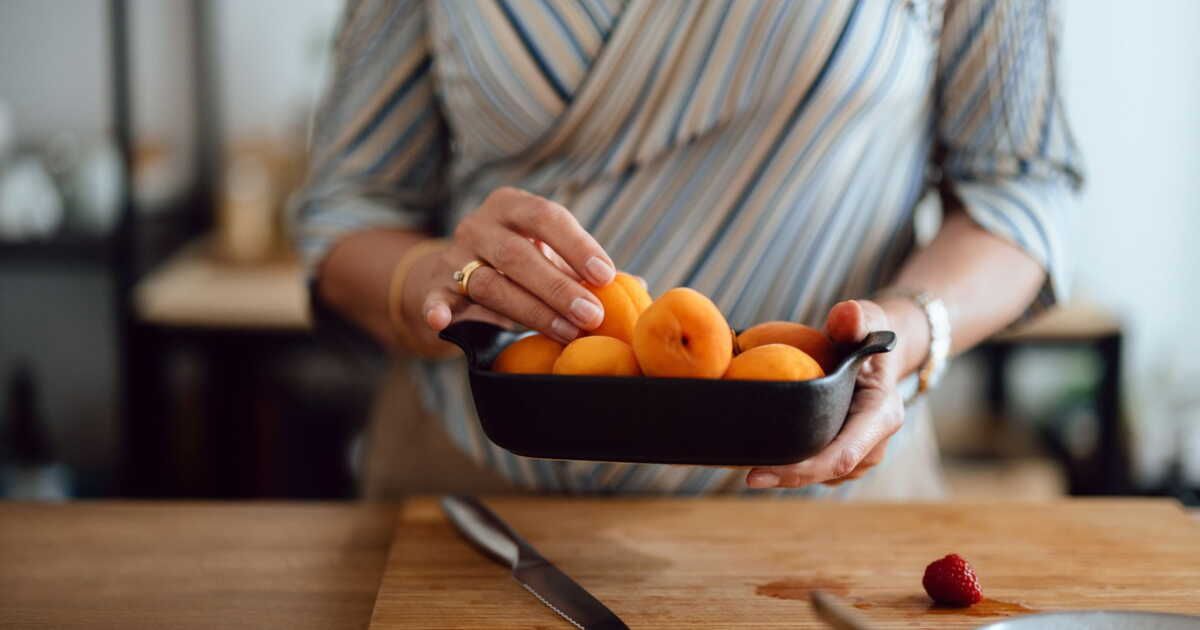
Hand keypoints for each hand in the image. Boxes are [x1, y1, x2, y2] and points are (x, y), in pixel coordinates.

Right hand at [403, 187, 616, 343]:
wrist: (454, 276)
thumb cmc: (519, 265)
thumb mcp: (549, 256)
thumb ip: (585, 269)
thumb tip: (637, 287)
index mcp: (513, 205)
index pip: (547, 216)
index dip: (578, 245)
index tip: (606, 275)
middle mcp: (480, 224)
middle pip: (518, 254)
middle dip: (559, 287)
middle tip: (592, 315)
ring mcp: (454, 256)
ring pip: (490, 283)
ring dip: (530, 311)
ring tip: (566, 332)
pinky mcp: (433, 287)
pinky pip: (435, 297)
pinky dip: (437, 308)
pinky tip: (443, 321)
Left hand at [745, 300, 910, 487]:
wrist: (878, 356)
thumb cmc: (868, 334)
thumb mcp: (866, 319)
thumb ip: (855, 318)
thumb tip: (848, 313)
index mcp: (882, 416)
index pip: (843, 454)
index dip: (804, 469)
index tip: (762, 472)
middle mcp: (874, 444)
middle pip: (827, 471)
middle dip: (787, 477)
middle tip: (746, 475)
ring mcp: (861, 456)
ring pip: (820, 475)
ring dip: (786, 474)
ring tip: (747, 463)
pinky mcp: (845, 458)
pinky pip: (817, 469)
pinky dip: (791, 466)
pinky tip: (760, 456)